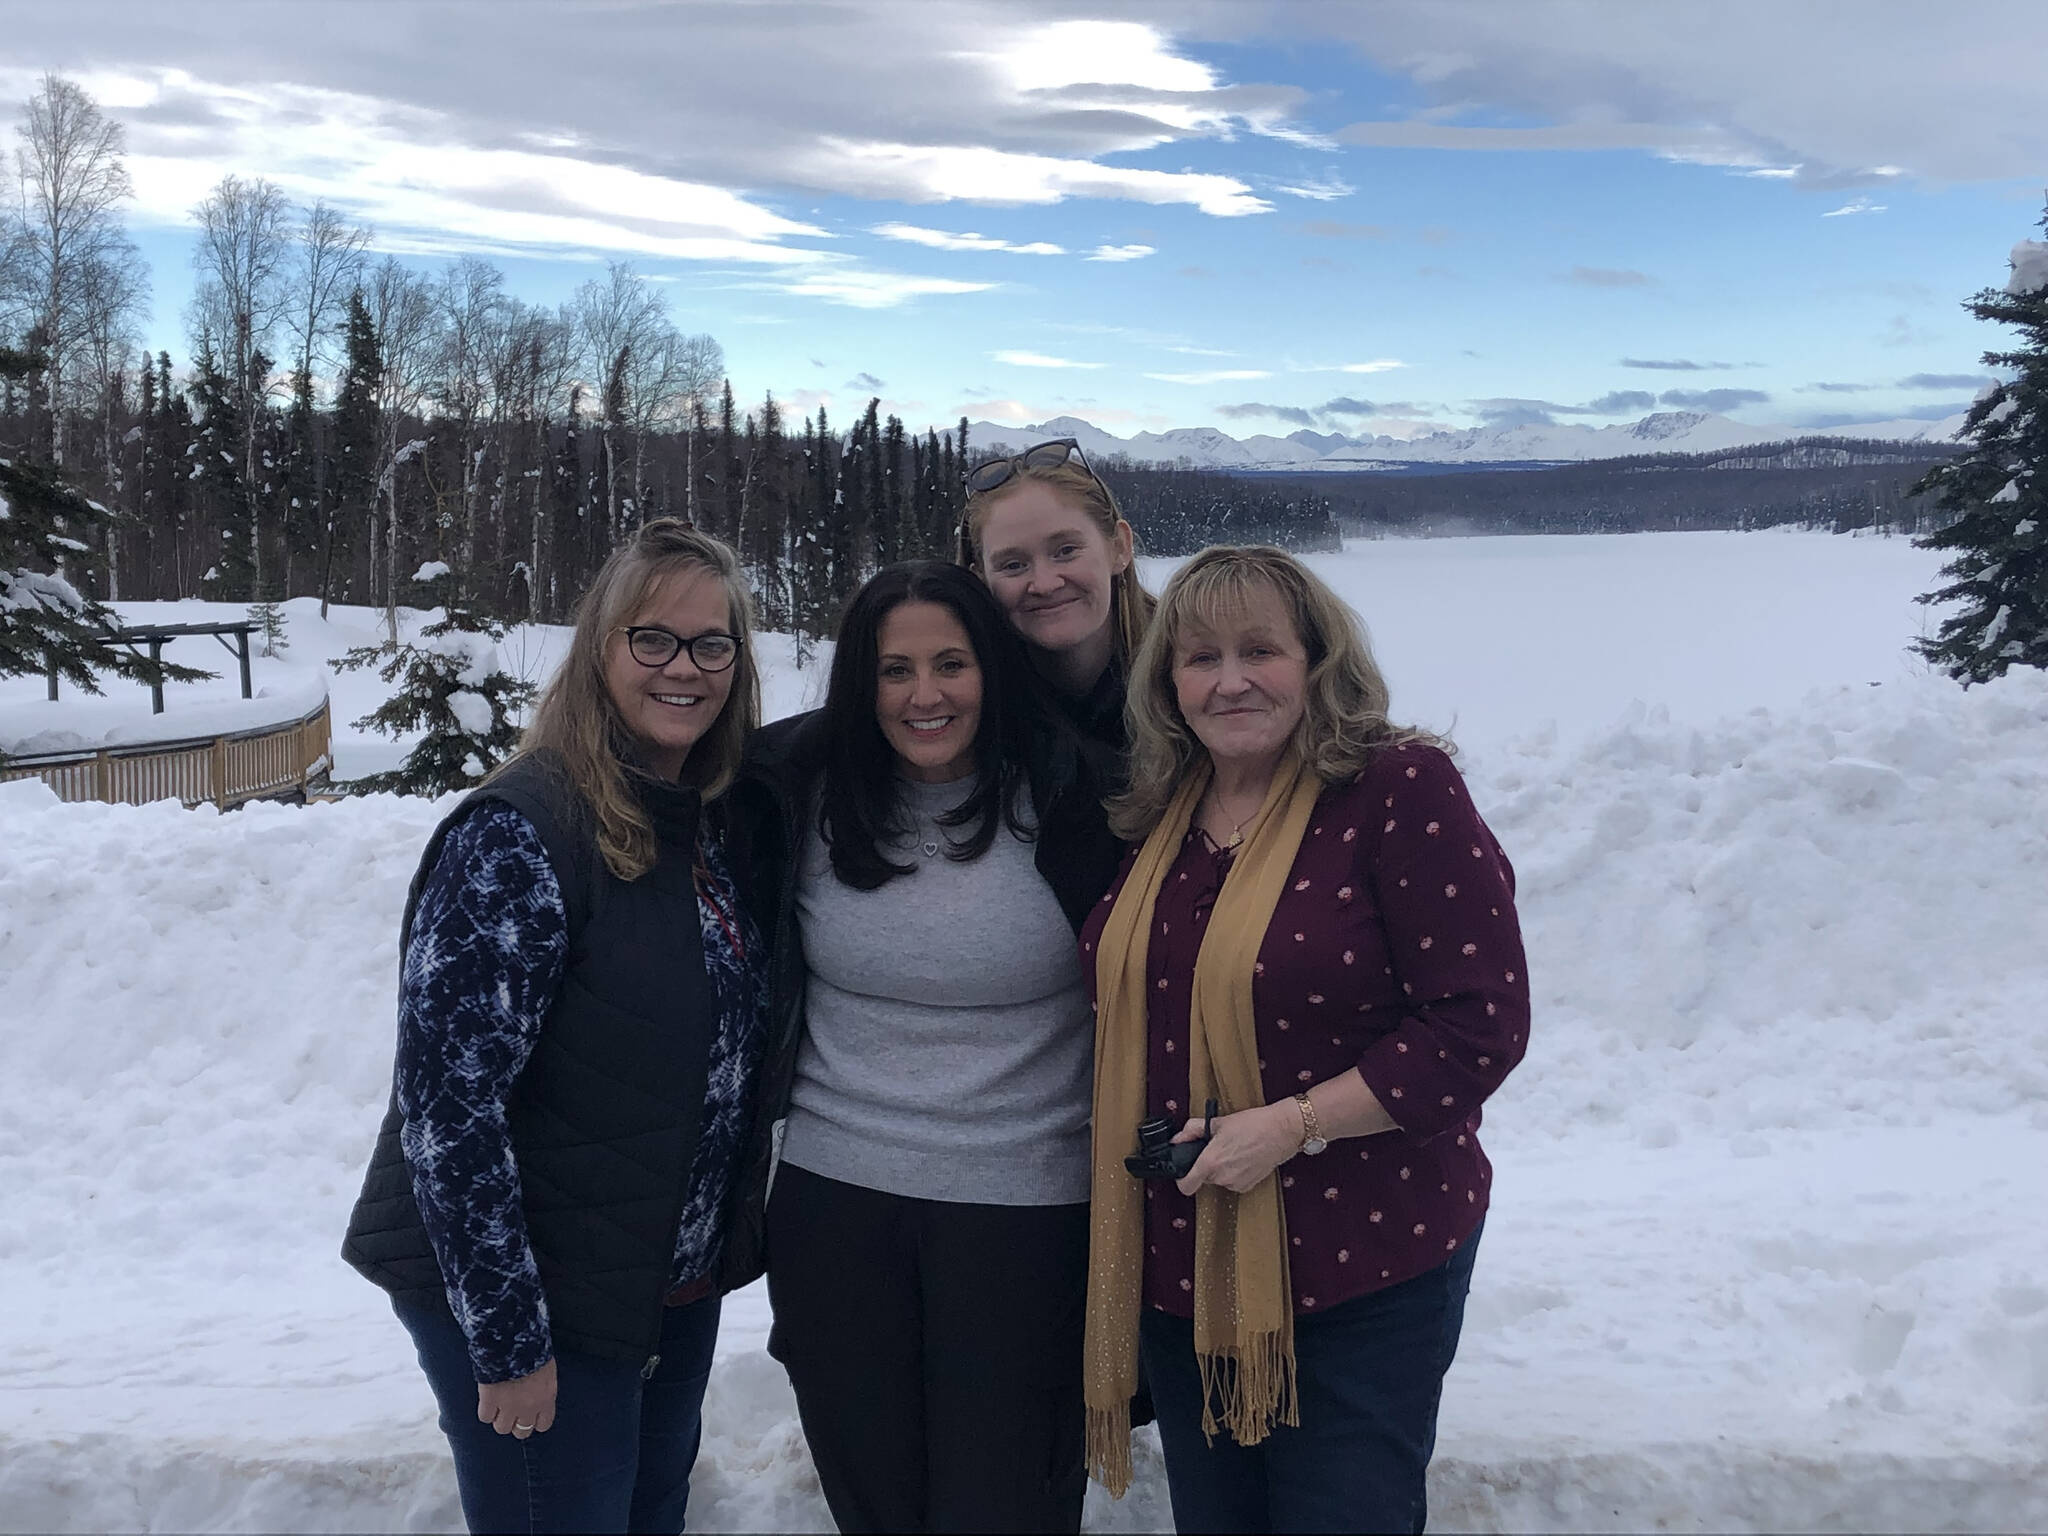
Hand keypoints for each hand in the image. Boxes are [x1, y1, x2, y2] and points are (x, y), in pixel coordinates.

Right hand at [477, 1357, 556, 1437]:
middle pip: (522, 1431)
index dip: (535, 1421)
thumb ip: (543, 1388)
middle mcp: (529, 1406)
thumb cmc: (533, 1349)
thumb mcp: (547, 1370)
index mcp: (546, 1397)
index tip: (530, 1416)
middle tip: (512, 1413)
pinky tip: (487, 1400)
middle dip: (517, 1423)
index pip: (544, 1424)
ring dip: (499, 1418)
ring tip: (498, 1406)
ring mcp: (509, 1405)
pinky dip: (485, 1411)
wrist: (514, 1339)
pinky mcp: (490, 1400)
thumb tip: (537, 1396)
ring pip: (502, 1428)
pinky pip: (485, 1417)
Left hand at [1174, 1101, 1301, 1196]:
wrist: (1281, 1131)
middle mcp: (1222, 1177)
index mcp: (1211, 1162)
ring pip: (1218, 1179)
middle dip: (1205, 1165)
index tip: (1183, 1170)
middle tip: (1216, 1147)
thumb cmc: (1253, 1124)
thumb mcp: (1218, 1122)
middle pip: (1202, 1178)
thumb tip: (1178, 1138)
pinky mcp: (1248, 1186)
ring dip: (1220, 1168)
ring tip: (1233, 1150)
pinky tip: (1243, 1157)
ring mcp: (1236, 1184)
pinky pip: (1232, 1182)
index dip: (1181, 1178)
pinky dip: (1233, 1172)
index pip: (1185, 1185)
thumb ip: (1192, 1130)